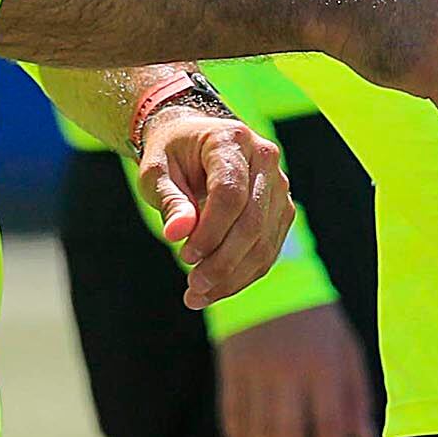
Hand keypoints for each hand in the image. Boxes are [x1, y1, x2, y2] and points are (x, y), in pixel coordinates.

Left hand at [137, 105, 292, 313]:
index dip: (210, 231)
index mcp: (233, 141)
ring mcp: (279, 186)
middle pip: (252, 222)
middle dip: (222, 262)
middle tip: (193, 287)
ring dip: (233, 277)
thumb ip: (169, 200)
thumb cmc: (171, 155)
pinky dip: (242, 275)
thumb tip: (177, 234)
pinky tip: (215, 290)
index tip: (184, 256)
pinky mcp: (281, 210)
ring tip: (198, 295)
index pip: (230, 193)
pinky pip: (268, 250)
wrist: (193, 141)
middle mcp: (265, 159)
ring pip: (264, 242)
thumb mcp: (156, 171)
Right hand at [217, 301, 376, 436]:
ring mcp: (256, 371)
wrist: (270, 282)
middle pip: (287, 432)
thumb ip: (356, 396)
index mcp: (322, 366)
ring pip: (258, 427)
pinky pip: (232, 411)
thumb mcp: (347, 351)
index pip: (327, 422)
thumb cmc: (318, 323)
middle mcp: (287, 371)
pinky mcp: (232, 369)